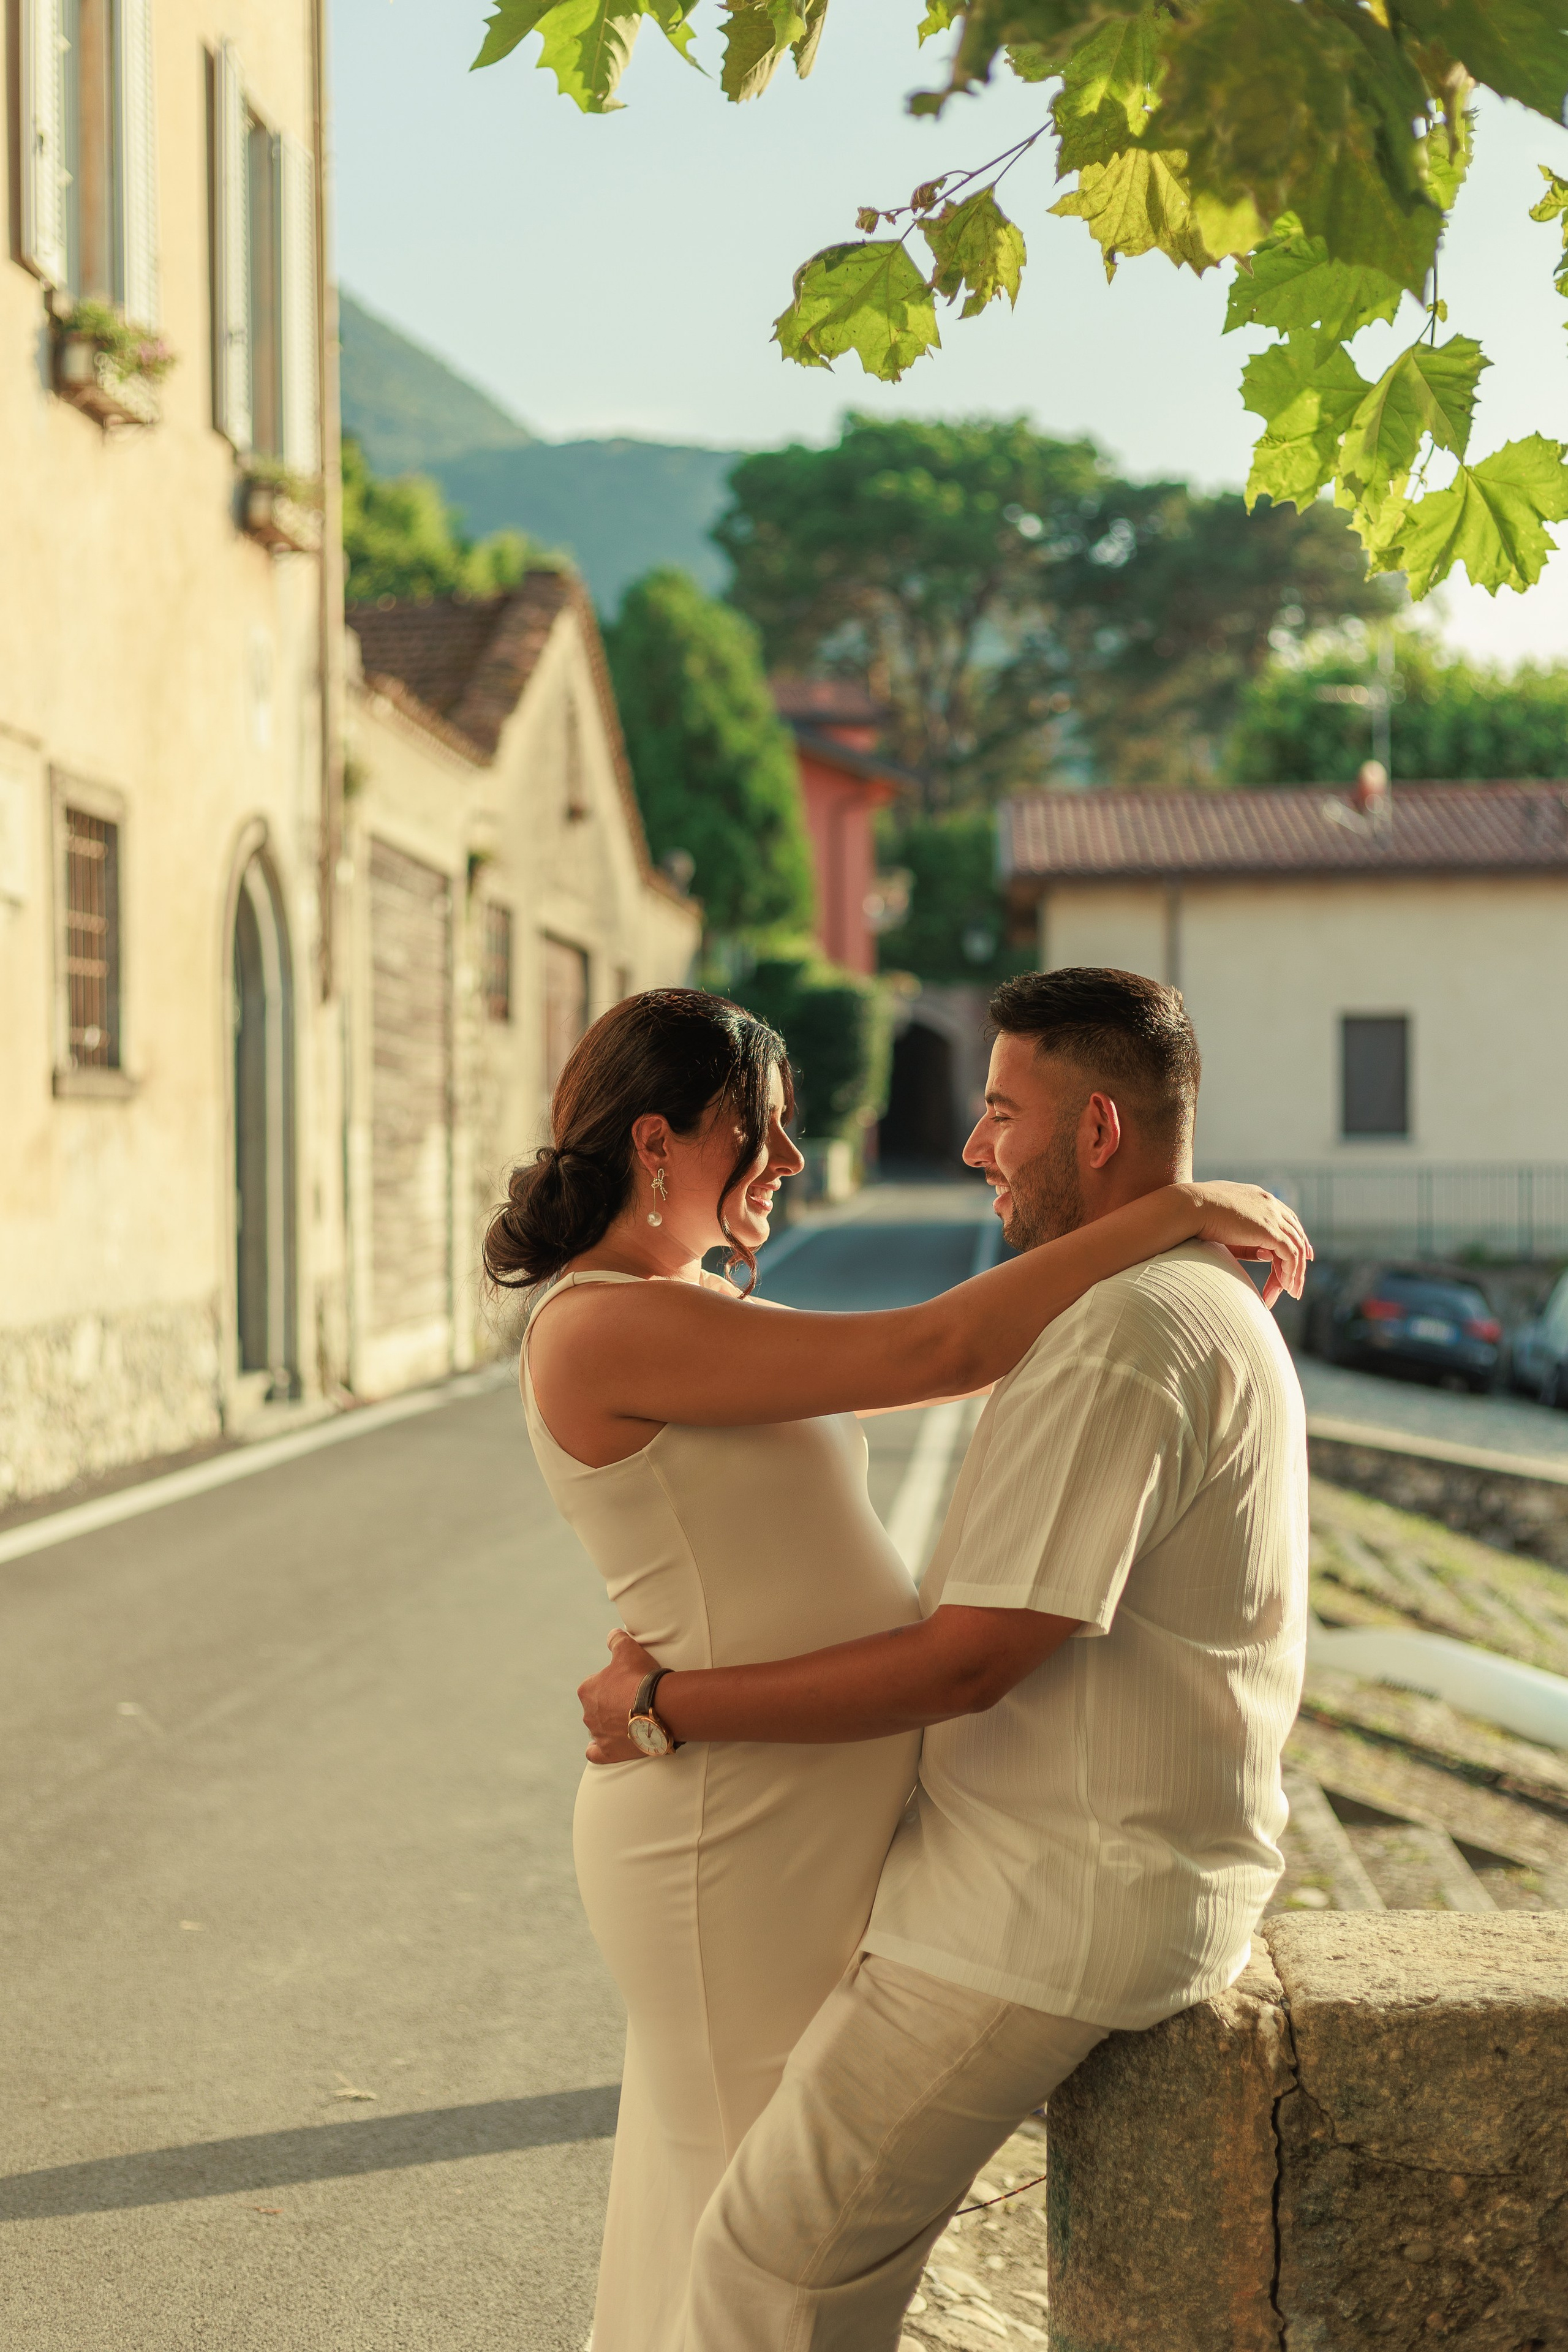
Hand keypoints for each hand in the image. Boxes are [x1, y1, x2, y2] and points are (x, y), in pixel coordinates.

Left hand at [579, 1627, 658, 1763]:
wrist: (659, 1708)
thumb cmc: (641, 1678)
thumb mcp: (629, 1649)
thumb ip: (617, 1639)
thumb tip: (613, 1634)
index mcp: (588, 1690)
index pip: (594, 1685)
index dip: (611, 1683)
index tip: (626, 1684)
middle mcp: (588, 1713)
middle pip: (596, 1708)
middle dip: (610, 1705)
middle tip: (632, 1702)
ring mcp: (597, 1734)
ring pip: (597, 1728)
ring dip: (609, 1725)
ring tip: (629, 1721)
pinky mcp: (608, 1752)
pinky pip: (595, 1754)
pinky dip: (597, 1750)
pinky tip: (605, 1747)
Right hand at [1187, 1183, 1311, 1309]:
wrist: (1190, 1206)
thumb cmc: (1196, 1215)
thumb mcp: (1226, 1227)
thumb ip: (1247, 1240)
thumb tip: (1267, 1255)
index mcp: (1258, 1197)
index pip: (1287, 1217)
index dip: (1295, 1237)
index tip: (1301, 1255)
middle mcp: (1269, 1203)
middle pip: (1295, 1233)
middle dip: (1301, 1256)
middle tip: (1298, 1279)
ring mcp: (1272, 1216)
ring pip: (1296, 1247)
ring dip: (1295, 1273)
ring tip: (1292, 1293)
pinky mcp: (1270, 1231)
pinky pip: (1290, 1255)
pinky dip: (1290, 1273)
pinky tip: (1284, 1288)